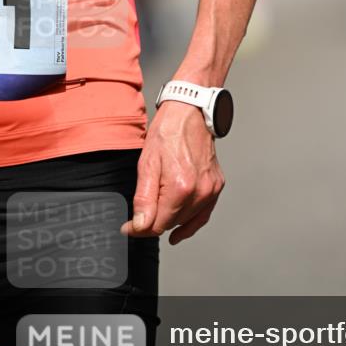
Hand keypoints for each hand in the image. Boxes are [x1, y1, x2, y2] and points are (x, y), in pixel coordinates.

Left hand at [120, 100, 224, 244]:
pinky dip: (190, 224)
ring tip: (156, 212)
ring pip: (186, 221)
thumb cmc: (168, 132)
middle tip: (138, 216)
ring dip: (170, 220)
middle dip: (153, 223)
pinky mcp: (216, 187)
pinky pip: (203, 214)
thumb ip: (144, 199)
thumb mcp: (147, 164)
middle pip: (171, 224)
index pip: (157, 225)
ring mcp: (211, 190)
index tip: (128, 227)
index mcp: (181, 187)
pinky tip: (179, 231)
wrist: (190, 113)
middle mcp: (200, 192)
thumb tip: (139, 226)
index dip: (139, 228)